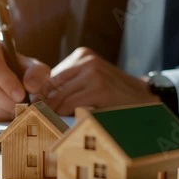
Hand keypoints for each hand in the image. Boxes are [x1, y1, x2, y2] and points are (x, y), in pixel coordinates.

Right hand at [0, 36, 49, 120]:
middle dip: (6, 101)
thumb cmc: (15, 69)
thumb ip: (36, 72)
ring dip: (1, 111)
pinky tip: (2, 113)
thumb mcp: (29, 65)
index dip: (7, 82)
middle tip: (21, 108)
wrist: (1, 77)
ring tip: (15, 111)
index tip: (21, 95)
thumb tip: (31, 86)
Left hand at [35, 47, 159, 114]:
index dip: (41, 93)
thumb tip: (38, 96)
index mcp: (83, 56)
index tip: (34, 107)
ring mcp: (93, 73)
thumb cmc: (114, 94)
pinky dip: (63, 115)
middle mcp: (87, 61)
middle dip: (43, 103)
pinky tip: (62, 122)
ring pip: (59, 97)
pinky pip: (70, 105)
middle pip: (52, 85)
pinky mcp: (99, 89)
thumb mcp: (91, 80)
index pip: (51, 75)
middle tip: (35, 117)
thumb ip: (69, 84)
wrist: (144, 99)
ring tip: (46, 122)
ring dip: (51, 112)